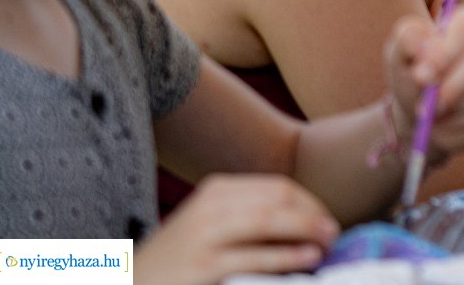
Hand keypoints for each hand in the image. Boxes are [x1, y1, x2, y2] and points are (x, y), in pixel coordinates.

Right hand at [136, 174, 336, 284]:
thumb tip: (305, 223)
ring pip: (270, 221)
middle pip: (279, 199)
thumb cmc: (178, 260)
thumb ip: (248, 217)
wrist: (130, 283)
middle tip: (334, 232)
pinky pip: (255, 257)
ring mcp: (205, 235)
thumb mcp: (209, 226)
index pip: (277, 187)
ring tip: (327, 244)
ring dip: (307, 231)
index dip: (310, 202)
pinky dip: (287, 256)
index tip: (327, 219)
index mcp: (218, 190)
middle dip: (314, 214)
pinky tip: (307, 258)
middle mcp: (212, 205)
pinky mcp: (203, 266)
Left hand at [385, 3, 463, 163]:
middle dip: (457, 83)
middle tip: (432, 106)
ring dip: (462, 105)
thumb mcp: (399, 56)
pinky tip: (454, 121)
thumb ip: (407, 40)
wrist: (426, 113)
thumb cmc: (414, 77)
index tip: (421, 77)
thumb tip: (423, 44)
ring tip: (437, 115)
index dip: (446, 52)